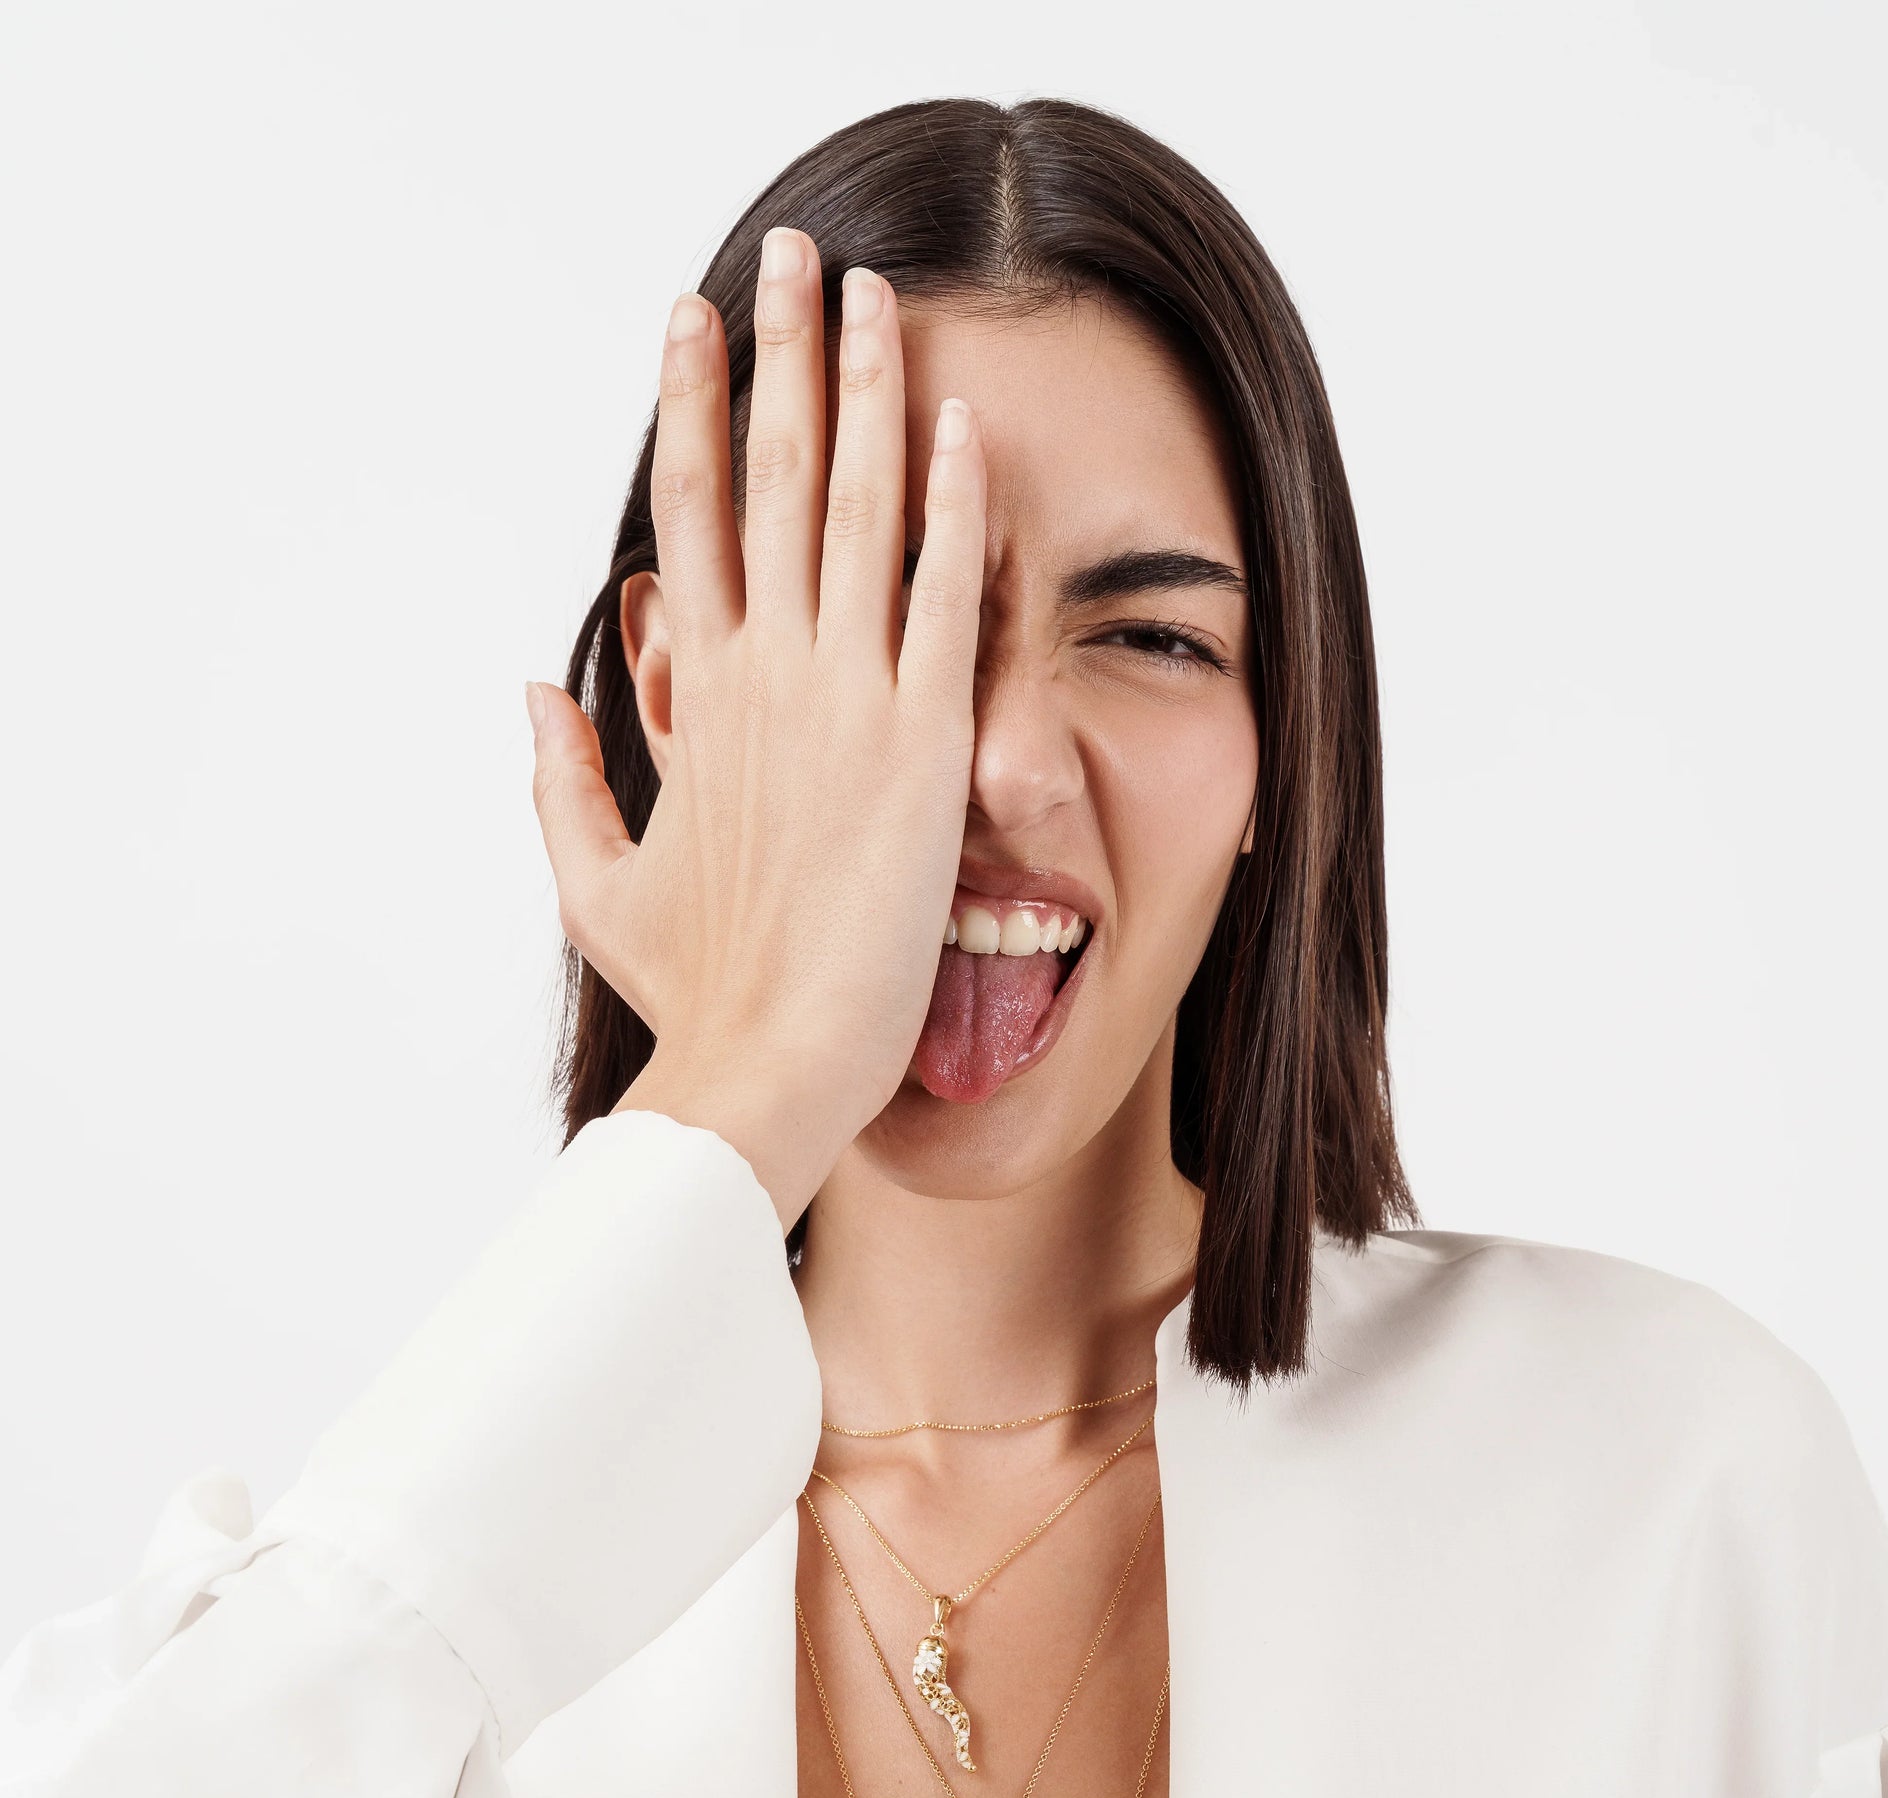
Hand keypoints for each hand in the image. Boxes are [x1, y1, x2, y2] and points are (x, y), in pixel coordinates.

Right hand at [526, 229, 986, 1224]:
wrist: (764, 1068)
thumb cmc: (694, 993)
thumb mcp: (597, 879)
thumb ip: (561, 777)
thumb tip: (533, 689)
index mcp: (694, 699)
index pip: (691, 515)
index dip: (692, 406)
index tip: (692, 317)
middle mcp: (764, 677)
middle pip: (772, 477)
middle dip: (780, 352)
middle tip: (791, 248)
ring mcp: (844, 704)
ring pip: (858, 510)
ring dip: (869, 388)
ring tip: (878, 291)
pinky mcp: (923, 747)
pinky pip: (946, 600)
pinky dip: (955, 507)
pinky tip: (963, 420)